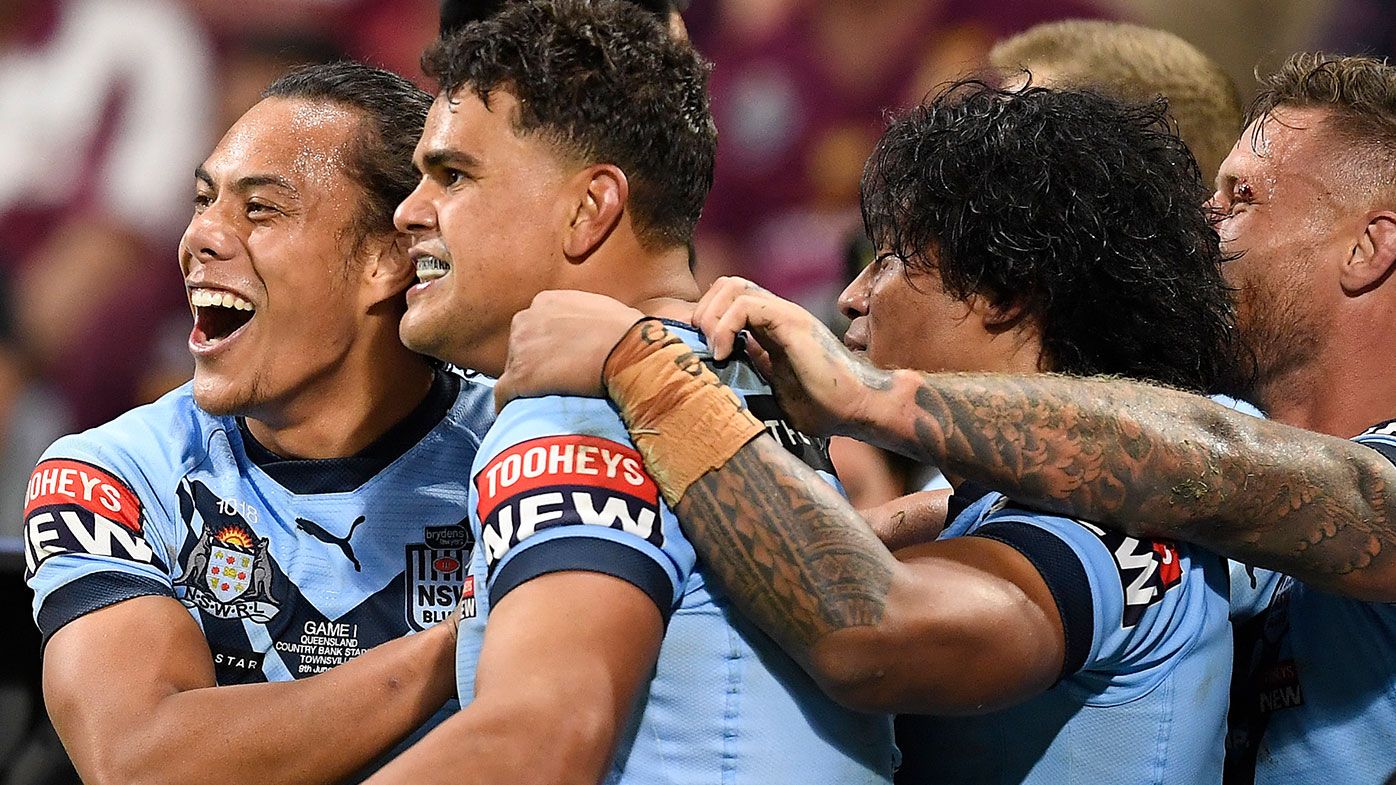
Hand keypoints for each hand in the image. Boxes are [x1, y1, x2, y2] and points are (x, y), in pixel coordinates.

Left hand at [495, 290, 645, 410]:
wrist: (628, 352)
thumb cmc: (627, 332)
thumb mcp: (601, 307)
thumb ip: (582, 314)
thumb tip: (593, 327)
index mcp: (546, 301)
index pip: (534, 325)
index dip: (545, 345)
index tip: (557, 358)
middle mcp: (527, 319)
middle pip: (519, 345)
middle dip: (532, 362)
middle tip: (553, 380)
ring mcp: (520, 348)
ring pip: (512, 369)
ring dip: (524, 384)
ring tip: (541, 398)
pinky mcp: (520, 376)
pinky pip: (503, 393)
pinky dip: (507, 404)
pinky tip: (514, 413)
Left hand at [692, 277, 889, 436]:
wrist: (859, 407)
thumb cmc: (822, 408)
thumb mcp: (773, 391)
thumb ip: (750, 376)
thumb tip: (713, 385)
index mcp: (771, 328)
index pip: (728, 299)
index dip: (707, 319)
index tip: (702, 354)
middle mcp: (777, 314)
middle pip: (726, 285)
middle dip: (703, 313)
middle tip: (704, 348)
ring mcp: (785, 315)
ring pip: (732, 286)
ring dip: (711, 317)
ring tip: (714, 351)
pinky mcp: (791, 322)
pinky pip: (745, 305)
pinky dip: (724, 327)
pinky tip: (723, 355)